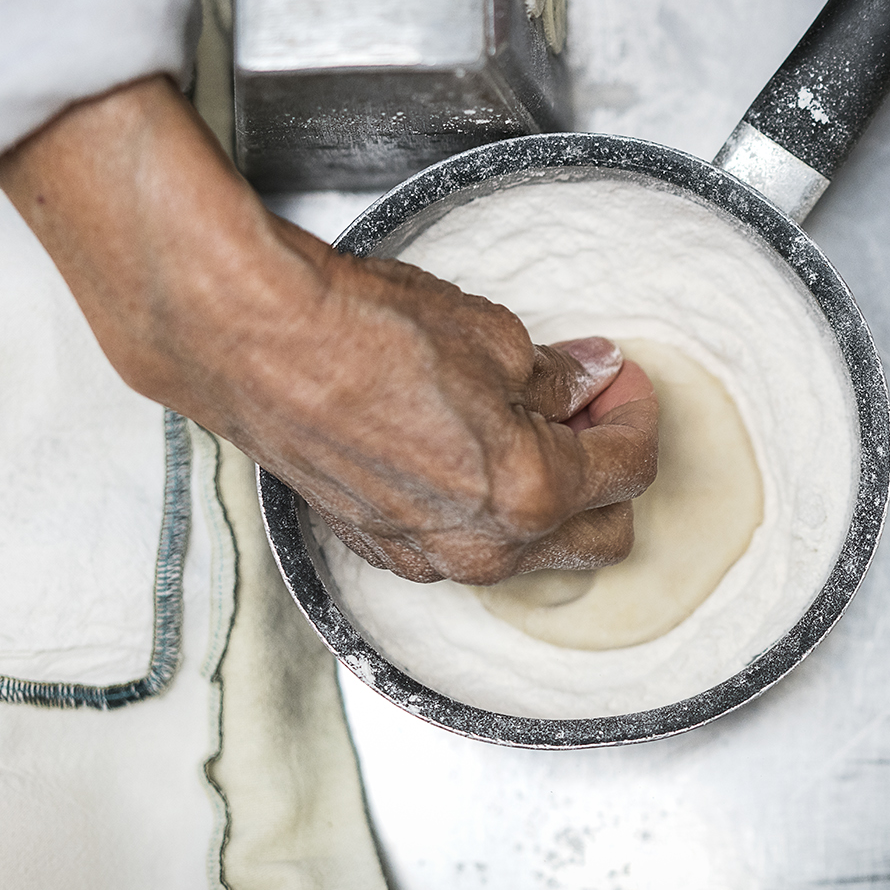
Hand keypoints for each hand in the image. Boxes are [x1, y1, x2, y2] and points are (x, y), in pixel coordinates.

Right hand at [0, 75, 658, 584]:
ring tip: (528, 429)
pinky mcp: (383, 552)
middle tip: (590, 411)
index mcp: (530, 489)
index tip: (622, 381)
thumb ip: (558, 372)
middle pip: (601, 537)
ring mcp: (431, 558)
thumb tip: (591, 375)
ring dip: (553, 501)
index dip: (636, 413)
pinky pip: (465, 552)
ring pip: (534, 556)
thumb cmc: (364, 331)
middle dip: (611, 473)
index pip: (629, 468)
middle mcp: (486, 545)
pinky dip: (488, 515)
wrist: (253, 343)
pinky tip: (469, 457)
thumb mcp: (491, 334)